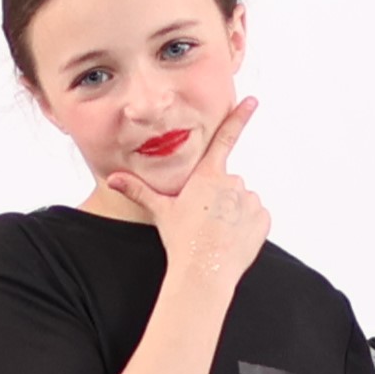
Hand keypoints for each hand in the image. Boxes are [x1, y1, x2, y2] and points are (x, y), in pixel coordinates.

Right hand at [111, 97, 269, 291]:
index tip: (252, 100)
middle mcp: (232, 182)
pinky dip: (247, 226)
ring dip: (232, 212)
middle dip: (218, 196)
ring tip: (217, 232)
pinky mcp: (263, 218)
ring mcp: (250, 200)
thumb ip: (137, 190)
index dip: (240, 117)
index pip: (226, 138)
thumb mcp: (160, 211)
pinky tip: (231, 239)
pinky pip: (255, 217)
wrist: (203, 272)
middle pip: (227, 182)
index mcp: (208, 175)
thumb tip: (111, 178)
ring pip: (242, 200)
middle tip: (204, 219)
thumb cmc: (181, 240)